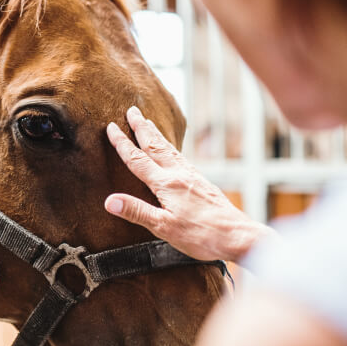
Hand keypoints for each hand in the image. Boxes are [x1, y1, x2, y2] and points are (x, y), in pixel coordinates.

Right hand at [104, 106, 272, 261]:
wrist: (237, 236)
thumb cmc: (201, 235)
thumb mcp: (164, 227)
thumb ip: (136, 211)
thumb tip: (109, 201)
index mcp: (166, 184)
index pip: (138, 160)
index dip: (122, 143)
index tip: (111, 127)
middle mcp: (179, 175)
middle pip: (155, 146)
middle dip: (141, 127)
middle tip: (131, 110)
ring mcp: (192, 177)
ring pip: (169, 149)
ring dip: (156, 134)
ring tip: (148, 121)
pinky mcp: (201, 182)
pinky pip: (180, 157)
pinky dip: (170, 147)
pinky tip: (171, 150)